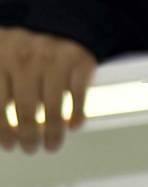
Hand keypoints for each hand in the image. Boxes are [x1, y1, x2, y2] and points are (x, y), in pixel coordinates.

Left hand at [0, 28, 96, 153]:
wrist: (59, 17)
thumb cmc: (27, 43)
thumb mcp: (3, 57)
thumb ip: (1, 86)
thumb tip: (2, 123)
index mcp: (0, 56)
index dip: (3, 129)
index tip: (9, 144)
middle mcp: (25, 58)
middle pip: (26, 109)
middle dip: (28, 136)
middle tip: (31, 148)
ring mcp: (54, 61)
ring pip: (53, 109)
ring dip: (53, 133)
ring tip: (52, 144)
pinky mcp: (79, 62)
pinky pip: (78, 97)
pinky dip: (77, 115)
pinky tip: (74, 125)